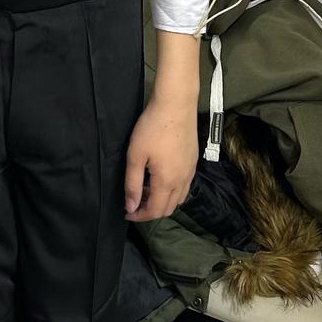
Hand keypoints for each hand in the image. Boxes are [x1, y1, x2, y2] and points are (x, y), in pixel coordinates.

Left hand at [123, 94, 197, 222]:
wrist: (176, 105)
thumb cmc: (152, 128)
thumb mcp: (135, 156)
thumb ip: (132, 184)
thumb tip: (131, 207)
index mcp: (167, 181)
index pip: (155, 210)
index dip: (140, 216)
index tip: (127, 213)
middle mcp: (183, 180)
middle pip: (168, 208)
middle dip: (151, 211)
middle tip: (134, 203)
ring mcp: (191, 171)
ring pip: (179, 199)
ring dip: (162, 202)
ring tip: (146, 192)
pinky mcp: (194, 162)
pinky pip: (185, 187)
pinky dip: (172, 192)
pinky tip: (160, 180)